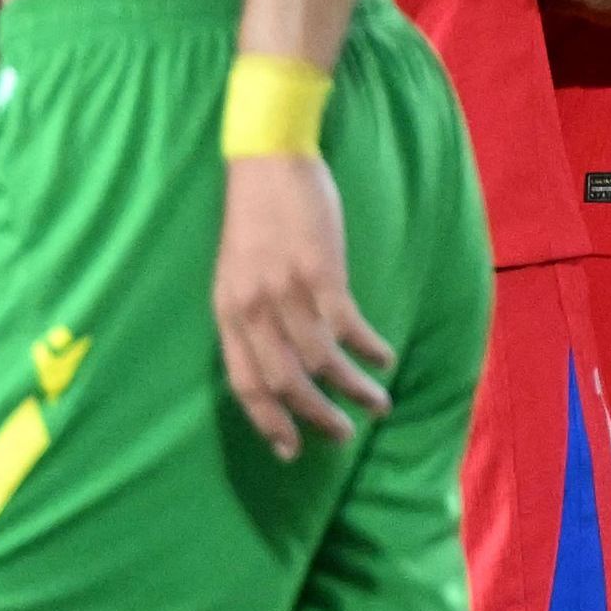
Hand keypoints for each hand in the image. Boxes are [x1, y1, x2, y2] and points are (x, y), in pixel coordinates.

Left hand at [213, 152, 392, 459]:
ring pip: (321, 361)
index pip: (243, 382)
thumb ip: (251, 315)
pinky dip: (368, 349)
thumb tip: (277, 360)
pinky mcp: (320, 272)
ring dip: (353, 390)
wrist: (266, 160)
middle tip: (342, 437)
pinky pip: (347, 326)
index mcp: (227, 311)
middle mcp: (252, 308)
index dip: (267, 421)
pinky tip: (383, 358)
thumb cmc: (254, 216)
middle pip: (284, 382)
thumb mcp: (236, 272)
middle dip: (316, 417)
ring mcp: (286, 291)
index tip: (289, 450)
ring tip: (378, 405)